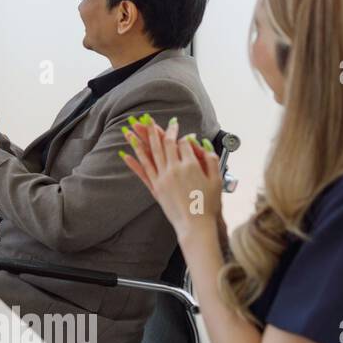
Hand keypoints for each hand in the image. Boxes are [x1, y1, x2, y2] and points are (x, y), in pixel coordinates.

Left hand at [119, 116, 222, 243]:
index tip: (179, 130)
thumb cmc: (209, 203)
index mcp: (190, 165)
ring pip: (149, 154)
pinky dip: (133, 162)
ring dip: (139, 139)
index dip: (181, 135)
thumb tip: (200, 143)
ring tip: (131, 127)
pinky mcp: (155, 189)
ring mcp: (162, 179)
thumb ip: (210, 159)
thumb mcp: (217, 179)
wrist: (196, 225)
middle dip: (155, 129)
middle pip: (163, 144)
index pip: (182, 143)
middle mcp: (174, 169)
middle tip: (146, 118)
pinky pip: (142, 172)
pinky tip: (125, 153)